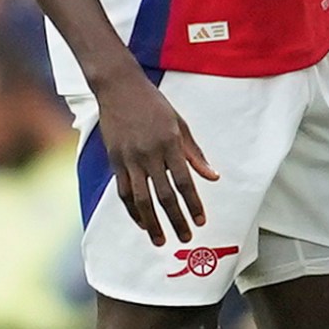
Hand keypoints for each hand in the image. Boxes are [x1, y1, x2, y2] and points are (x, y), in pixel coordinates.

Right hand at [93, 67, 218, 245]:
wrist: (119, 87)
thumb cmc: (155, 104)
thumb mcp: (181, 124)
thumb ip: (195, 154)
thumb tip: (213, 177)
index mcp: (170, 144)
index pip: (185, 182)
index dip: (194, 204)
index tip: (201, 221)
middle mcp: (149, 154)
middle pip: (164, 195)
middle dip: (176, 220)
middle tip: (186, 238)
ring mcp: (129, 159)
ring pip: (141, 199)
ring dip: (152, 223)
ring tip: (160, 241)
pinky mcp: (114, 161)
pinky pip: (124, 191)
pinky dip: (132, 210)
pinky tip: (141, 223)